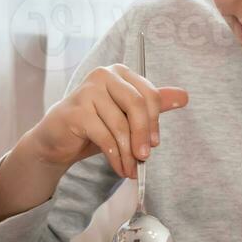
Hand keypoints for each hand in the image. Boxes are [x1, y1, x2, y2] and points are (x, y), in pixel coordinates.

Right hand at [21, 64, 187, 177]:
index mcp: (119, 72)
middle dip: (143, 135)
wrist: (58, 139)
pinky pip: (104, 136)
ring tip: (130, 170)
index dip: (154, 122)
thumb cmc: (95, 125)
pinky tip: (118, 167)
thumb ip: (152, 105)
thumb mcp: (126, 116)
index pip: (148, 94)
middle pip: (136, 104)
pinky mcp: (75, 110)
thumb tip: (184, 96)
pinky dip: (115, 156)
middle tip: (145, 158)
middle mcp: (103, 75)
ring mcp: (87, 91)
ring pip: (120, 124)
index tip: (155, 144)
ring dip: (128, 153)